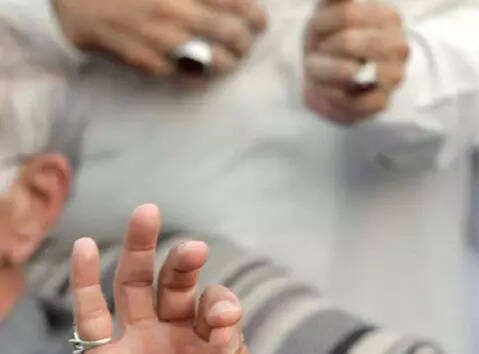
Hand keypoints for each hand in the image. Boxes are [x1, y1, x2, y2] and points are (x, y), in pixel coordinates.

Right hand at [52, 0, 266, 77]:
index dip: (256, 16)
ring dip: (230, 62)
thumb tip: (236, 3)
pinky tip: (201, 67)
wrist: (76, 4)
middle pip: (235, 36)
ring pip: (219, 63)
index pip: (237, 5)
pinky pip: (191, 78)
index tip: (258, 21)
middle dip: (246, 42)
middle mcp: (174, 12)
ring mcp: (161, 40)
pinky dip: (202, 75)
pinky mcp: (148, 63)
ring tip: (229, 58)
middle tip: (245, 42)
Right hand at [70, 205, 269, 353]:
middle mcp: (178, 341)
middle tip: (192, 248)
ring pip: (136, 288)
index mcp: (216, 350)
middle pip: (177, 286)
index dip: (221, 306)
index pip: (218, 309)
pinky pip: (94, 316)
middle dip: (183, 263)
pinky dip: (89, 282)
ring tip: (145, 215)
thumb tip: (229, 325)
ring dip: (140, 252)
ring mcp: (140, 349)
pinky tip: (90, 249)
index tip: (224, 320)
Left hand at [303, 0, 408, 123]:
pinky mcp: (383, 102)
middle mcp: (399, 46)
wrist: (328, 79)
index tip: (321, 30)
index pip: (346, 15)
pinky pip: (348, 100)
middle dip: (324, 48)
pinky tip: (331, 89)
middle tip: (324, 52)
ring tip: (323, 71)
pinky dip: (330, 95)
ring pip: (347, 73)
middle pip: (347, 43)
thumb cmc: (329, 40)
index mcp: (389, 16)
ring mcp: (395, 76)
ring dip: (322, 72)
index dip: (321, 23)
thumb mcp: (327, 10)